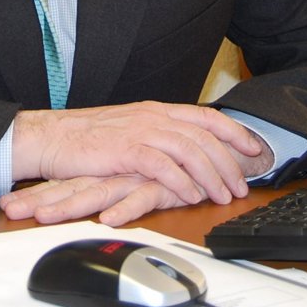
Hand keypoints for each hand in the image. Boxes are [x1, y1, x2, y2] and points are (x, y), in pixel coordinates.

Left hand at [0, 174, 187, 225]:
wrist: (208, 147)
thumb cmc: (169, 165)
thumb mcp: (133, 178)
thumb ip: (110, 188)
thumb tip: (86, 206)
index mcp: (105, 169)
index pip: (65, 181)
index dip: (37, 192)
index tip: (6, 204)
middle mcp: (115, 170)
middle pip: (72, 186)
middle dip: (40, 199)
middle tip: (11, 210)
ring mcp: (136, 175)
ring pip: (98, 190)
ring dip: (71, 205)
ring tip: (44, 216)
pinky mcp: (162, 182)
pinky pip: (142, 196)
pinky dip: (126, 208)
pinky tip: (110, 219)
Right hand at [10, 101, 272, 211]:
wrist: (51, 137)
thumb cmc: (87, 139)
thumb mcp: (130, 129)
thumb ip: (157, 136)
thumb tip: (183, 150)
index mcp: (157, 110)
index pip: (206, 117)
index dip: (234, 132)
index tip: (255, 149)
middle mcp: (153, 116)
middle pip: (204, 136)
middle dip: (229, 162)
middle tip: (242, 185)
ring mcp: (140, 131)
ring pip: (189, 150)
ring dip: (211, 175)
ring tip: (222, 196)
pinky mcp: (126, 150)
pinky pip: (162, 166)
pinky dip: (181, 181)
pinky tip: (191, 195)